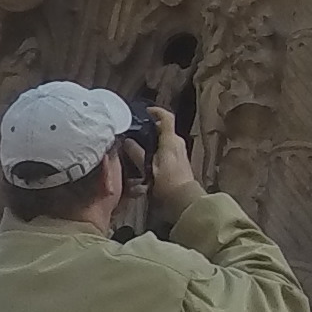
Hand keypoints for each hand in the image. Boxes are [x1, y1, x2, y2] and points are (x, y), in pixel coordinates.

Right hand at [143, 107, 198, 224]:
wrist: (183, 200)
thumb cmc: (167, 183)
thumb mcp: (148, 167)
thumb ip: (137, 153)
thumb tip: (127, 141)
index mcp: (171, 140)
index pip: (166, 117)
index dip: (156, 111)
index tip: (145, 111)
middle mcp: (177, 143)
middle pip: (164, 128)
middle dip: (149, 127)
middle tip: (134, 129)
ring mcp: (180, 152)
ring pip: (164, 139)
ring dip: (152, 139)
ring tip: (136, 143)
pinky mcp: (179, 161)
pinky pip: (166, 149)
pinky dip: (156, 148)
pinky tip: (145, 156)